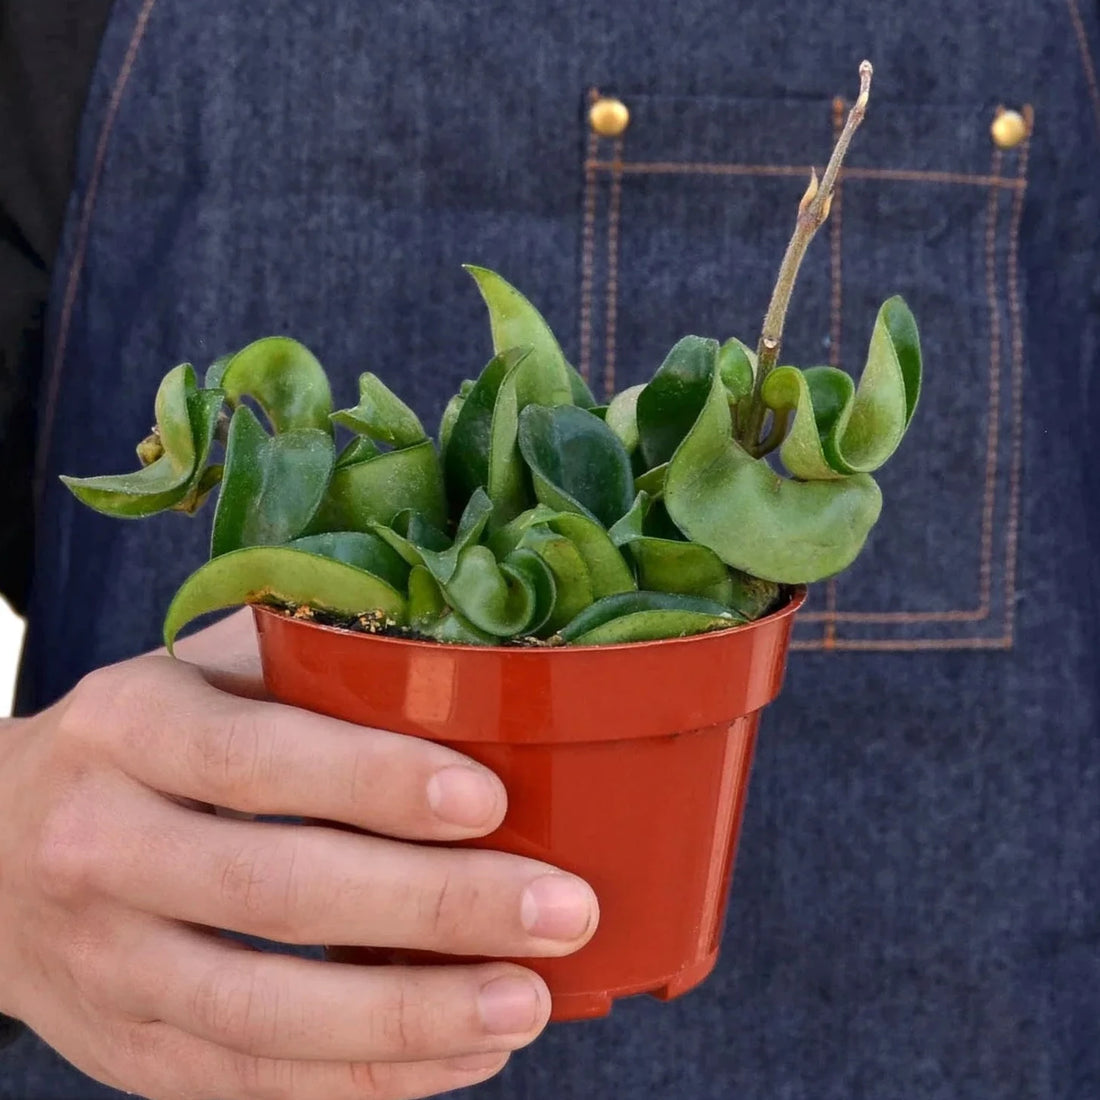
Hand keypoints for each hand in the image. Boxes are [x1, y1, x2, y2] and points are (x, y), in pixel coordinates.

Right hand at [0, 610, 597, 1099]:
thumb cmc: (143, 741)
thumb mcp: (200, 673)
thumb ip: (305, 664)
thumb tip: (468, 667)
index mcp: (130, 727)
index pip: (256, 759)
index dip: (373, 782)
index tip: (488, 800)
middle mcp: (101, 845)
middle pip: (276, 890)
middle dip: (434, 905)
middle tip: (561, 909)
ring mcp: (106, 964)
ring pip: (266, 1014)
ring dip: (413, 1017)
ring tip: (529, 1003)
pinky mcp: (128, 1050)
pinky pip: (254, 1081)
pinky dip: (367, 1080)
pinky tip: (462, 1056)